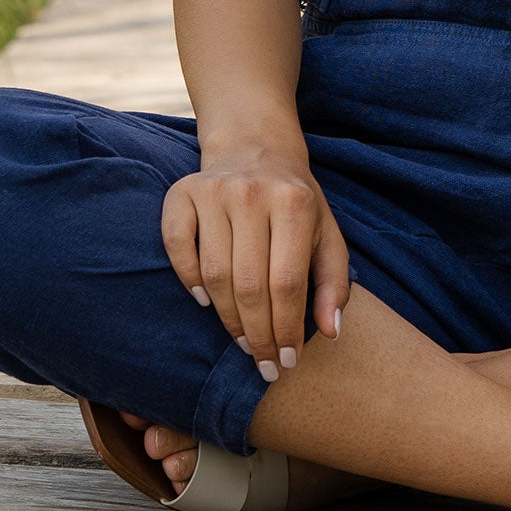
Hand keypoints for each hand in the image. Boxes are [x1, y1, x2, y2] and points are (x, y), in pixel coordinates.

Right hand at [159, 143, 348, 378]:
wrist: (256, 146)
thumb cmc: (296, 202)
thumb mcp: (327, 234)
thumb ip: (333, 283)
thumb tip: (331, 332)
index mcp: (295, 202)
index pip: (287, 283)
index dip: (285, 330)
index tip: (286, 362)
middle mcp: (253, 193)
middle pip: (249, 285)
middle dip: (257, 335)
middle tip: (262, 364)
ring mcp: (214, 191)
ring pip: (214, 275)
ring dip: (227, 318)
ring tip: (242, 340)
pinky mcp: (182, 192)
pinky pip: (178, 247)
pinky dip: (187, 279)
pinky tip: (205, 301)